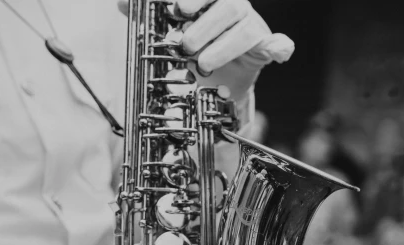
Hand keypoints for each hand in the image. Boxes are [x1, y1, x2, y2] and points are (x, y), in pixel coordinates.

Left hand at [117, 0, 293, 102]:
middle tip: (185, 46)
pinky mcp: (263, 47)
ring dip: (222, 47)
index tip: (178, 10)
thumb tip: (123, 3)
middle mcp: (233, 6)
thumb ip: (149, 16)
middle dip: (203, 27)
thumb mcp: (168, 32)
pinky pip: (277, 44)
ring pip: (243, 29)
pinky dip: (279, 46)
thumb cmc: (194, 47)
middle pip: (227, 6)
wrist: (216, 78)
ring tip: (203, 62)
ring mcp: (250, 25)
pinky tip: (279, 51)